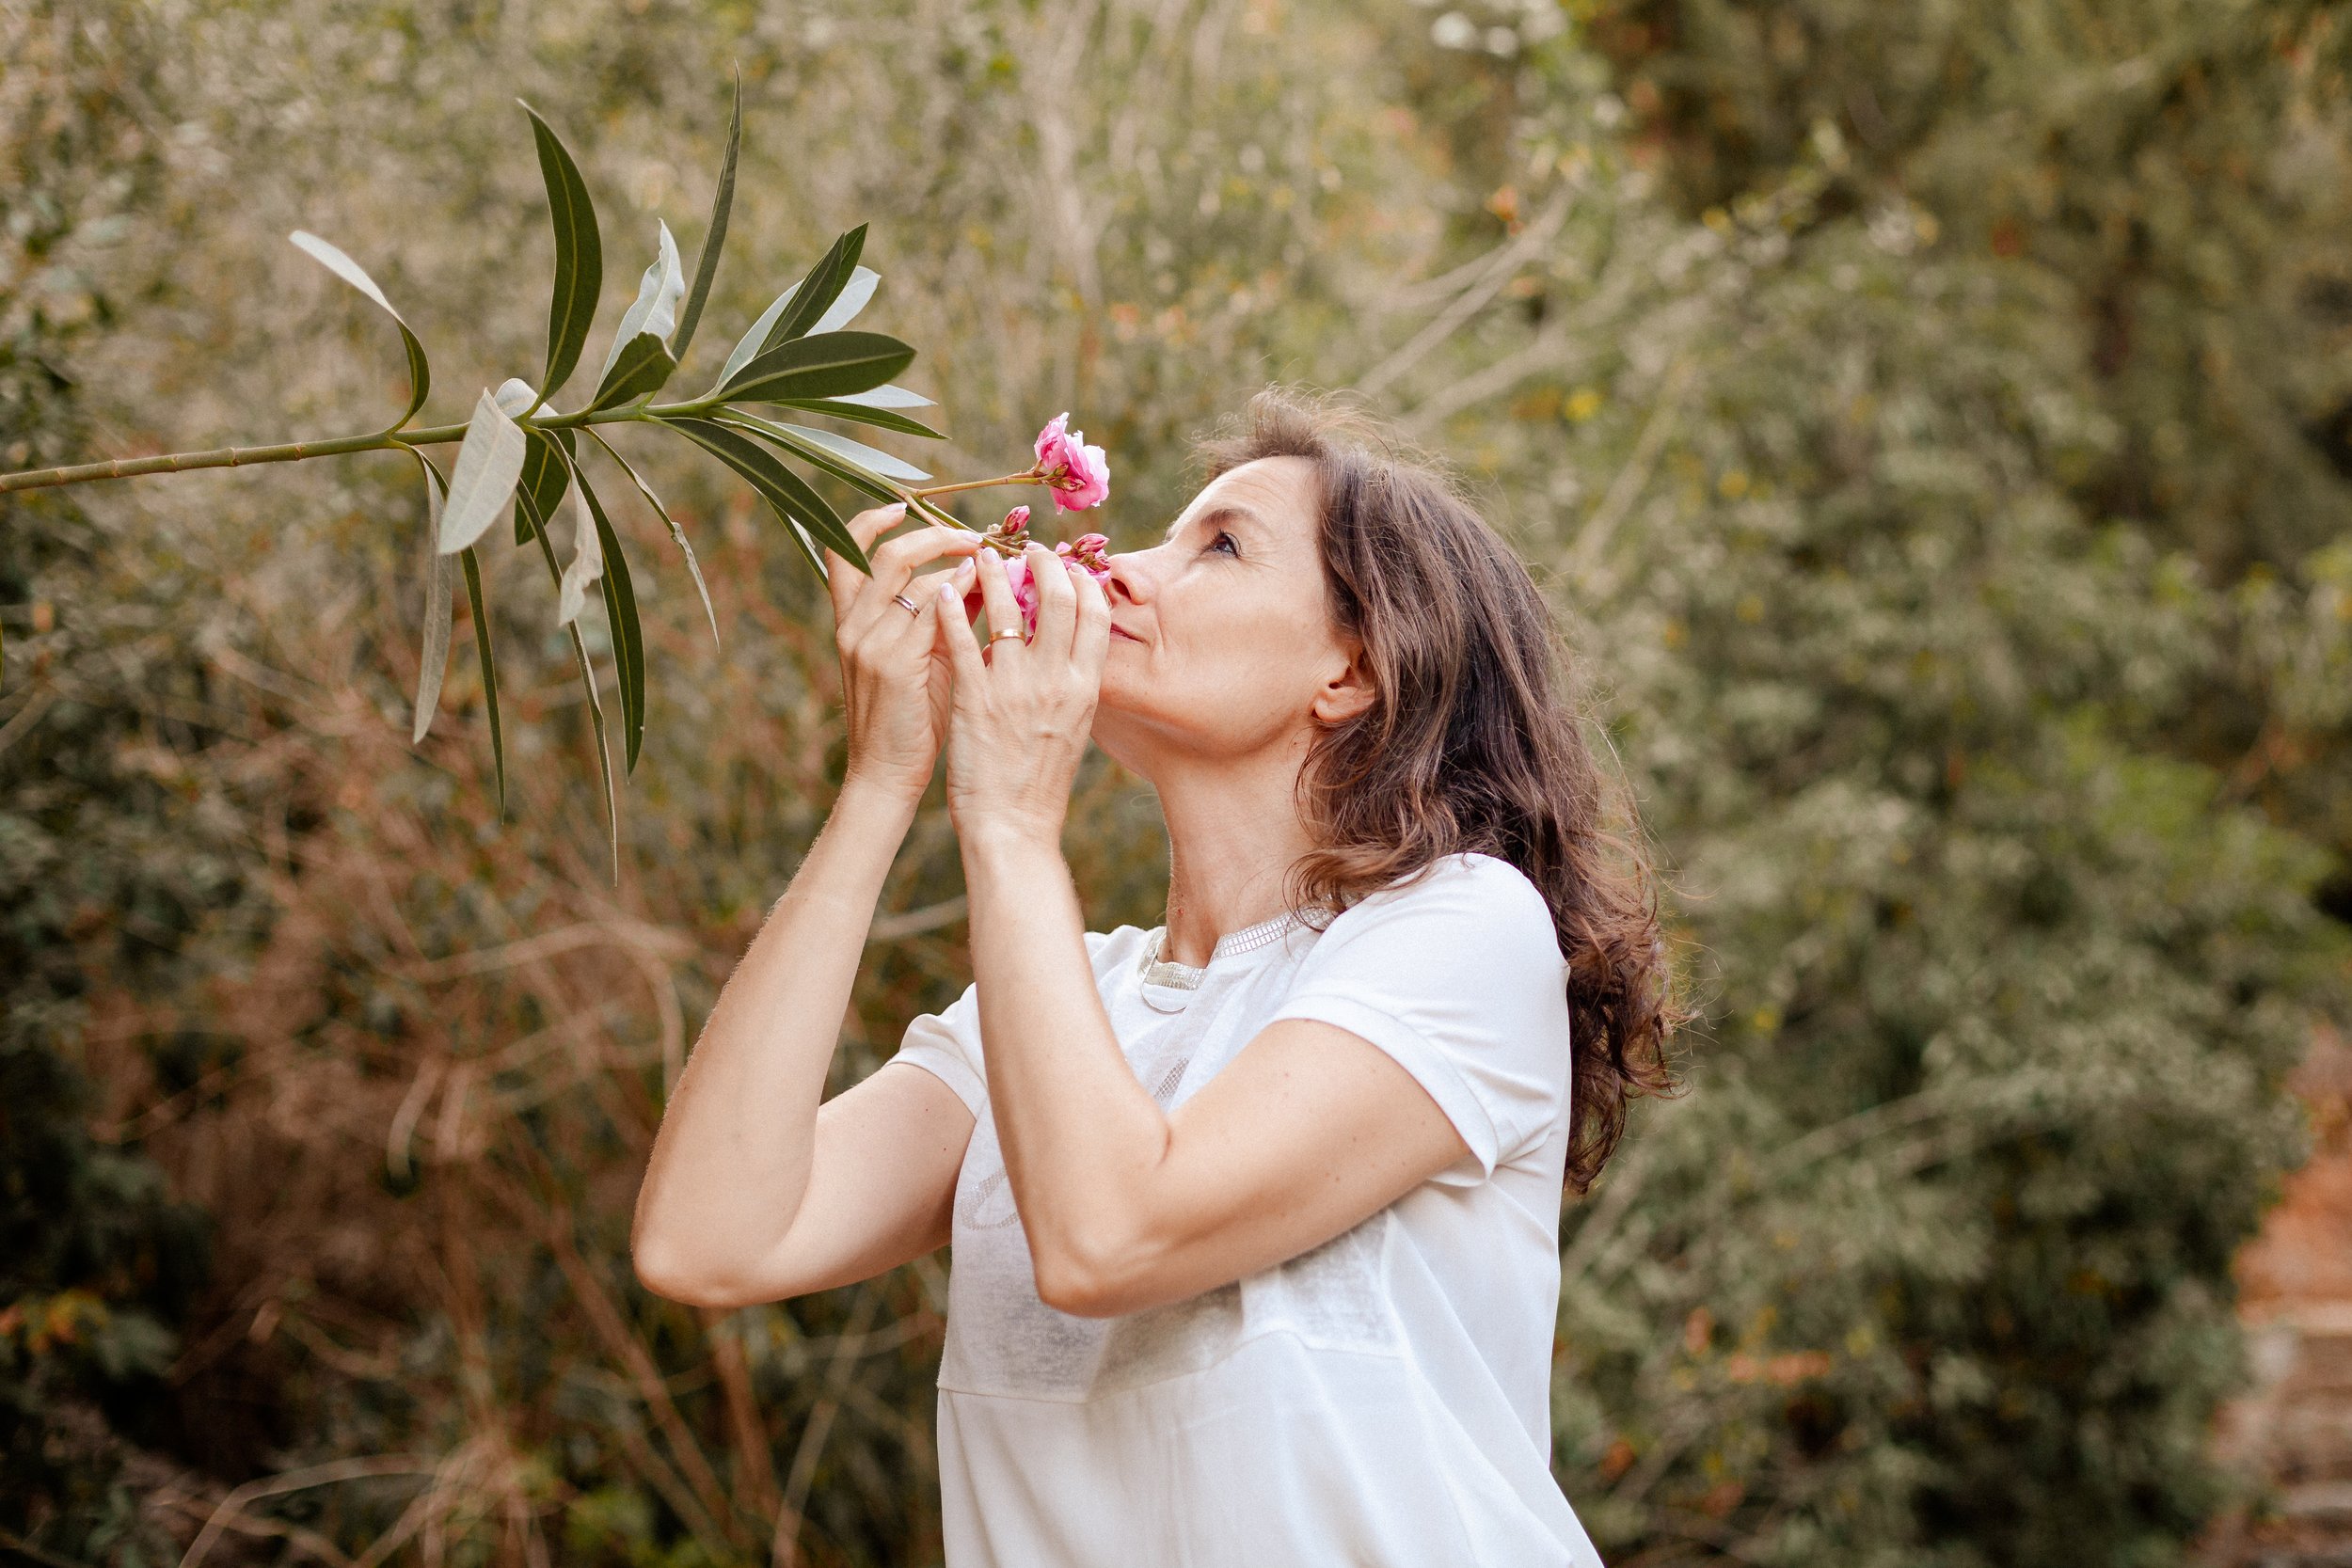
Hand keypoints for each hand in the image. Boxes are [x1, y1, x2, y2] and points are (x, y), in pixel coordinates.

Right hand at [827, 503, 983, 801]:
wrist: (885, 774)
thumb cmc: (908, 720)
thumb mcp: (916, 658)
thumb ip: (935, 618)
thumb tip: (975, 577)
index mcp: (848, 621)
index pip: (841, 551)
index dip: (867, 521)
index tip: (903, 506)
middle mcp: (851, 625)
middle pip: (882, 553)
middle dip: (931, 535)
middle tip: (972, 537)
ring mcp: (868, 643)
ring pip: (907, 576)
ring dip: (951, 557)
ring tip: (988, 557)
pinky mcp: (893, 663)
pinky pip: (927, 611)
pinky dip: (956, 592)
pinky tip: (984, 588)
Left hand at [938, 541, 1110, 846]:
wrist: (1014, 828)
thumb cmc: (1040, 782)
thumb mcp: (1074, 728)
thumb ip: (1071, 684)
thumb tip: (1067, 646)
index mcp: (1085, 688)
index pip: (1094, 614)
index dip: (1081, 579)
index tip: (1065, 564)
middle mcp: (1055, 682)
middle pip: (1058, 599)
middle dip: (1043, 563)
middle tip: (1027, 550)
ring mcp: (1014, 689)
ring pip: (1009, 609)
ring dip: (995, 573)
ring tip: (981, 554)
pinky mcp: (974, 700)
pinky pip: (964, 641)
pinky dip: (954, 610)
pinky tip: (945, 591)